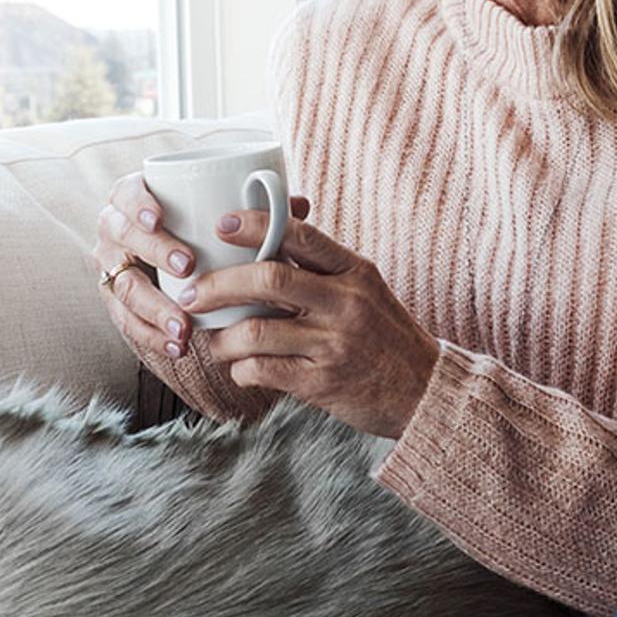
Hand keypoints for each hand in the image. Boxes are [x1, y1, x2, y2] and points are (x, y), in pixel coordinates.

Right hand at [93, 169, 310, 362]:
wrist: (177, 263)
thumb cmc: (204, 230)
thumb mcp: (226, 218)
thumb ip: (258, 210)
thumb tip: (298, 205)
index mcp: (137, 198)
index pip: (125, 193)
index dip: (137, 204)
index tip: (161, 218)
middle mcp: (118, 230)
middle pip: (122, 236)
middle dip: (154, 251)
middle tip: (188, 266)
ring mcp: (116, 267)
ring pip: (124, 286)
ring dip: (154, 306)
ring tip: (184, 324)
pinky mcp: (119, 303)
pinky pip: (128, 322)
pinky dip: (152, 336)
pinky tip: (177, 346)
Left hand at [177, 209, 439, 438]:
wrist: (426, 392)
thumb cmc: (386, 336)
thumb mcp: (366, 289)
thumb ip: (323, 266)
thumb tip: (270, 232)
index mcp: (354, 271)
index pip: (299, 235)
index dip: (255, 225)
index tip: (220, 225)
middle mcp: (346, 303)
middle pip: (268, 279)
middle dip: (217, 284)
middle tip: (190, 293)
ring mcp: (334, 344)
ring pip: (256, 331)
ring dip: (222, 338)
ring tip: (212, 340)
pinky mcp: (323, 383)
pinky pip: (264, 371)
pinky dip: (242, 370)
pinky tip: (241, 369)